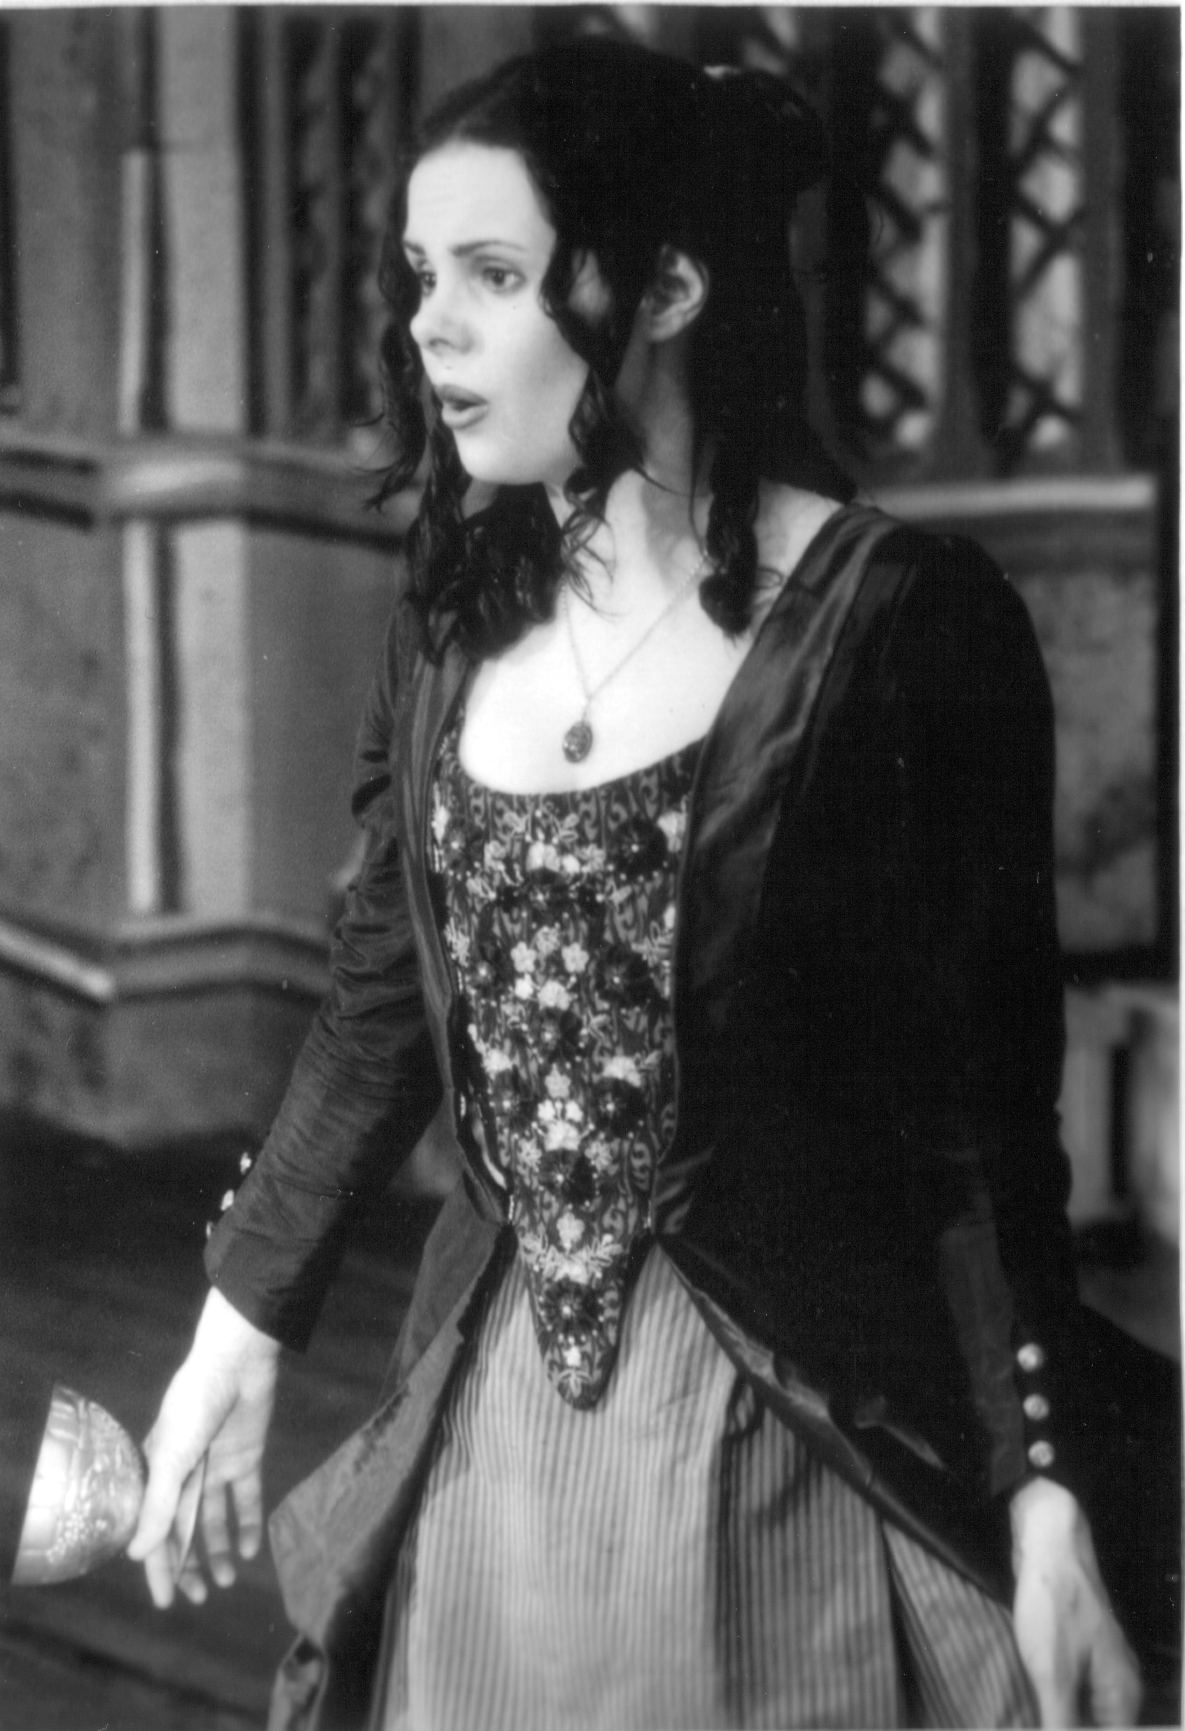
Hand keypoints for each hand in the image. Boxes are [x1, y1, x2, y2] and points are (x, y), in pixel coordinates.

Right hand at [127, 1287, 280, 1608]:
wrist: (237, 1362)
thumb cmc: (195, 1404)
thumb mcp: (172, 1456)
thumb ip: (159, 1506)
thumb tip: (136, 1554)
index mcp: (157, 1473)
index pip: (154, 1529)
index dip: (158, 1567)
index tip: (167, 1602)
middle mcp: (184, 1474)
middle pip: (183, 1529)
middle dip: (189, 1565)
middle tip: (201, 1597)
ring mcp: (215, 1466)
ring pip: (213, 1519)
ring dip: (218, 1549)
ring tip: (227, 1581)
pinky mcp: (245, 1458)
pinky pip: (245, 1499)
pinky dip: (247, 1524)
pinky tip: (252, 1549)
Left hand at [1011, 1478, 1141, 1726]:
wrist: (1048, 1543)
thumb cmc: (1054, 1603)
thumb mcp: (1053, 1672)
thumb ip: (1061, 1722)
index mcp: (1122, 1696)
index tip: (1046, 1728)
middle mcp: (1118, 1686)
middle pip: (1097, 1728)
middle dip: (1065, 1725)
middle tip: (1032, 1720)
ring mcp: (1099, 1666)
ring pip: (1082, 1712)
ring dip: (1058, 1716)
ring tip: (1025, 1717)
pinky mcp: (1079, 1650)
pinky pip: (1071, 1690)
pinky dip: (1053, 1699)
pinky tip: (1030, 1700)